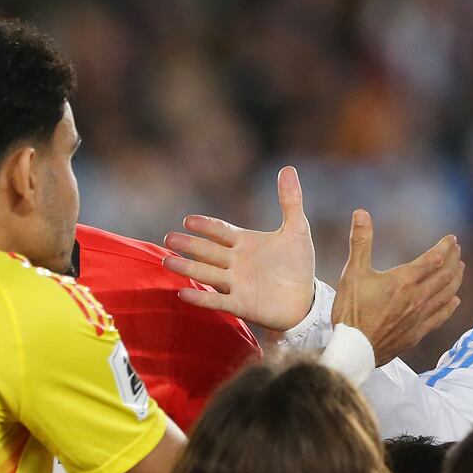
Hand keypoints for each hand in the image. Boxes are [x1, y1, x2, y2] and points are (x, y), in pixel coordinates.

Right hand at [163, 165, 314, 330]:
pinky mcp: (241, 305)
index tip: (189, 221)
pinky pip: (218, 301)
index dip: (206, 226)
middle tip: (168, 239)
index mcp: (244, 242)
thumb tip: (288, 168)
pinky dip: (201, 298)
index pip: (221, 231)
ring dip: (188, 268)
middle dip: (189, 246)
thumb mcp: (297, 230)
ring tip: (166, 261)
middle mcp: (235, 262)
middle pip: (208, 251)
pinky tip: (182, 293)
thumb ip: (290, 201)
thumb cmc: (298, 264)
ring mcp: (235, 284)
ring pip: (207, 274)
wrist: (305, 299)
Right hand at [330, 209, 462, 366]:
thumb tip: (361, 213)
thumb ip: (360, 241)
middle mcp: (417, 297)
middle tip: (457, 251)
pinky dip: (450, 306)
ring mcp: (420, 317)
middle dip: (454, 260)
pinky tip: (454, 301)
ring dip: (456, 280)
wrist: (354, 350)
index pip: (434, 259)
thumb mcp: (353, 272)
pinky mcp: (418, 333)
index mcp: (404, 280)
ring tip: (460, 270)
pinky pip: (441, 316)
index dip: (445, 247)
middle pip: (445, 275)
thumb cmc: (351, 312)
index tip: (452, 239)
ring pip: (447, 295)